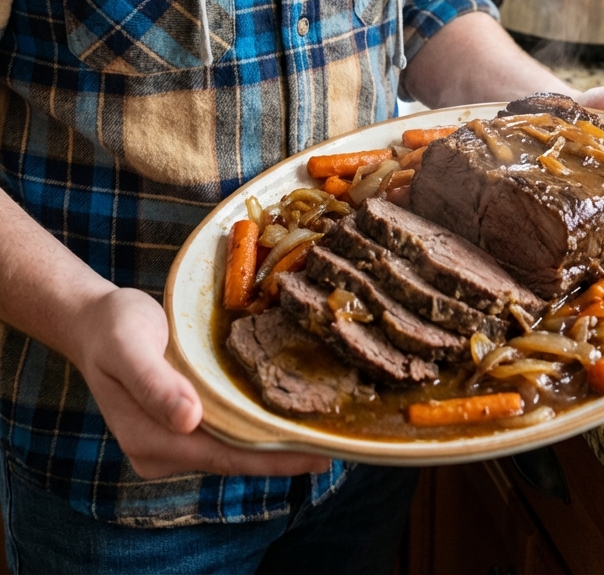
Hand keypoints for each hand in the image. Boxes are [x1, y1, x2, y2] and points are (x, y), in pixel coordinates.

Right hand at [72, 287, 329, 479]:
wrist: (95, 320)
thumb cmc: (112, 328)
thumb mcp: (129, 346)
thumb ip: (155, 383)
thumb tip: (189, 420)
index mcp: (151, 440)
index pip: (223, 456)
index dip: (270, 459)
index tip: (314, 456)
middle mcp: (164, 449)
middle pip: (233, 457)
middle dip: (281, 455)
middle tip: (333, 447)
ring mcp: (173, 437)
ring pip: (232, 445)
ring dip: (271, 441)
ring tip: (318, 433)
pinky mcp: (182, 421)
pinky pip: (225, 428)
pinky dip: (254, 424)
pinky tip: (283, 415)